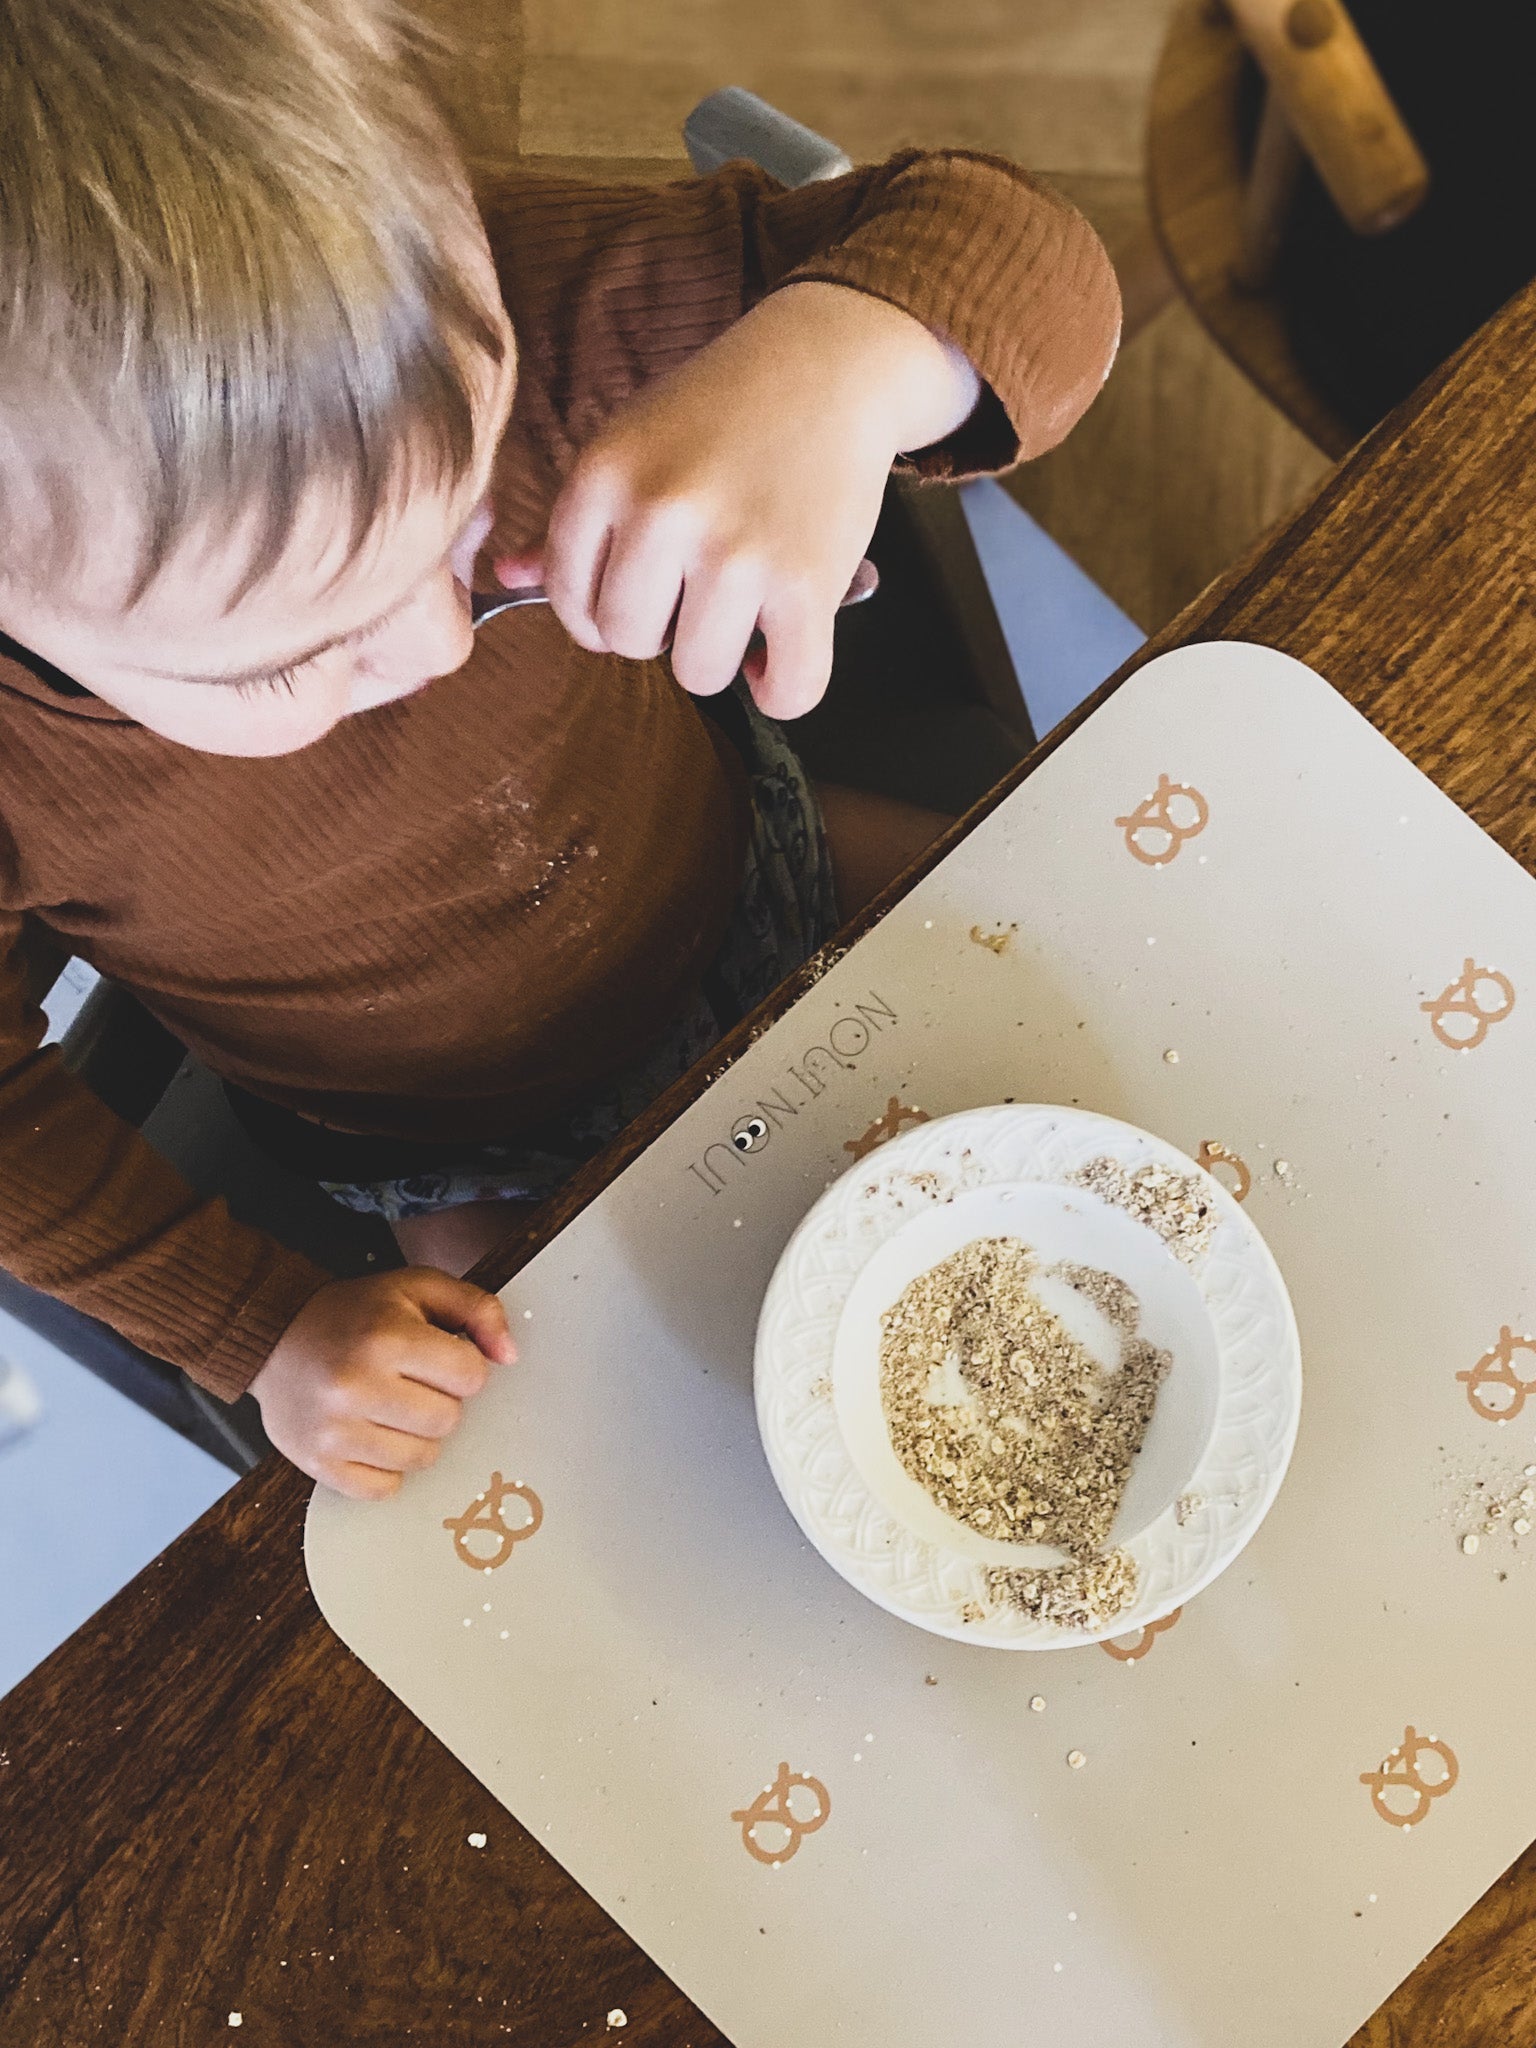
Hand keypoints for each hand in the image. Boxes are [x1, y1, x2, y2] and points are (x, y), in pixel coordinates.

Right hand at [250, 1269, 515, 1499]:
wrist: (274, 1338)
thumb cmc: (354, 1314)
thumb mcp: (417, 1288)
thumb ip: (477, 1309)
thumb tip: (509, 1355)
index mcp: (385, 1338)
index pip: (470, 1376)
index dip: (462, 1367)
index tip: (437, 1358)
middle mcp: (356, 1386)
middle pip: (448, 1421)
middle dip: (440, 1401)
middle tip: (411, 1382)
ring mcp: (334, 1431)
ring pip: (422, 1458)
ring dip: (417, 1436)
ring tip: (390, 1406)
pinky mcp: (318, 1464)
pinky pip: (385, 1488)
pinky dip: (386, 1467)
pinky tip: (371, 1434)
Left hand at [495, 282, 978, 719]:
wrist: (830, 363)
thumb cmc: (722, 409)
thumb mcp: (630, 443)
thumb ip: (572, 519)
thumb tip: (505, 578)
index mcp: (603, 476)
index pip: (568, 599)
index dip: (602, 611)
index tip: (643, 592)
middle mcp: (661, 513)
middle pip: (628, 643)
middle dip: (661, 631)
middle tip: (697, 593)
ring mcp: (735, 552)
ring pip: (698, 674)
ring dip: (721, 655)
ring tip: (743, 607)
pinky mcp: (806, 585)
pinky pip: (785, 691)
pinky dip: (782, 686)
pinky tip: (782, 645)